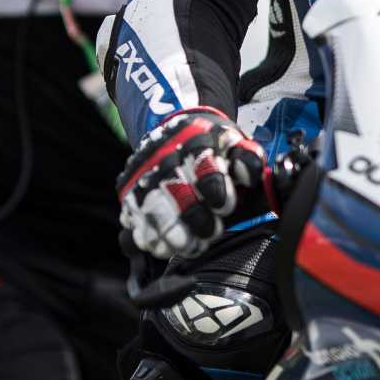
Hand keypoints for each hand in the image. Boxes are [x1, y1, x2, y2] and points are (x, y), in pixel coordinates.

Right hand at [117, 108, 265, 259]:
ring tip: (190, 246)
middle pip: (176, 191)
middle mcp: (165, 155)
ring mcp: (143, 173)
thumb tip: (250, 174)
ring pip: (152, 208)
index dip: (216, 191)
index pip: (204, 167)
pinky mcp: (129, 189)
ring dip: (172, 234)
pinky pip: (133, 217)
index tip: (224, 207)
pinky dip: (149, 236)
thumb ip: (246, 158)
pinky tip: (165, 246)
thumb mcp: (232, 143)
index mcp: (195, 140)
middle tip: (210, 232)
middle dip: (195, 219)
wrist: (175, 133)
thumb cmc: (209, 146)